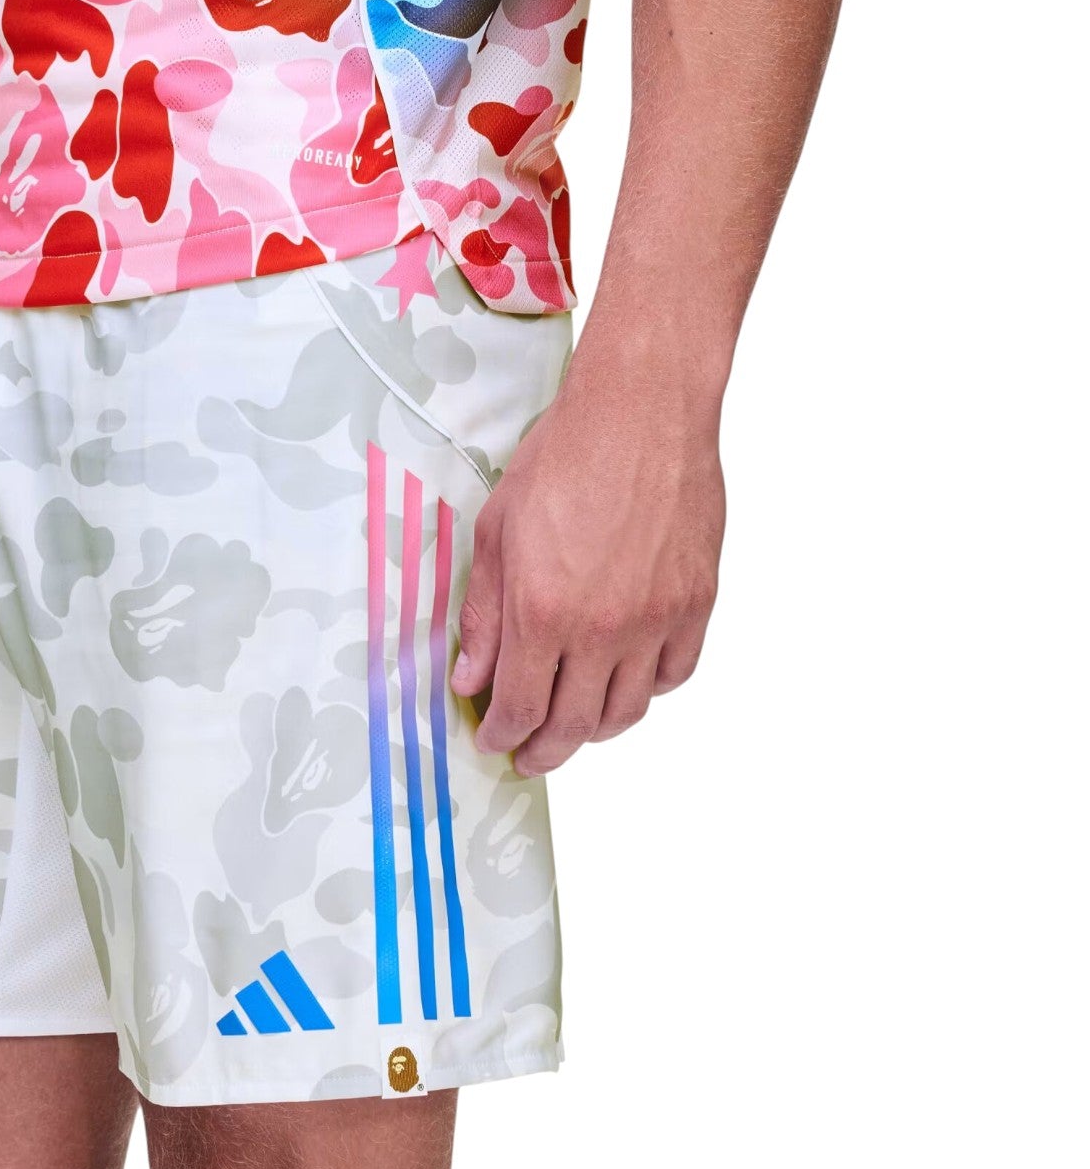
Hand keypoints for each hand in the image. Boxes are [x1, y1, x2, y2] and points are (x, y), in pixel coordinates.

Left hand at [452, 336, 726, 775]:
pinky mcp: (696, 603)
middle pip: (574, 725)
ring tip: (574, 725)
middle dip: (544, 751)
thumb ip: (484, 616)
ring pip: (628, 711)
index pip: (520, 708)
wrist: (640, 413)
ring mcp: (657, 620)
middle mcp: (603, 629)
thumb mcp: (497, 534)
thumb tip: (471, 678)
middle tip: (529, 755)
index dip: (503, 735)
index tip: (494, 740)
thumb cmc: (562, 460)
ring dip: (595, 729)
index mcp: (543, 613)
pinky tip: (626, 680)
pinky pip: (674, 674)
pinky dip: (648, 689)